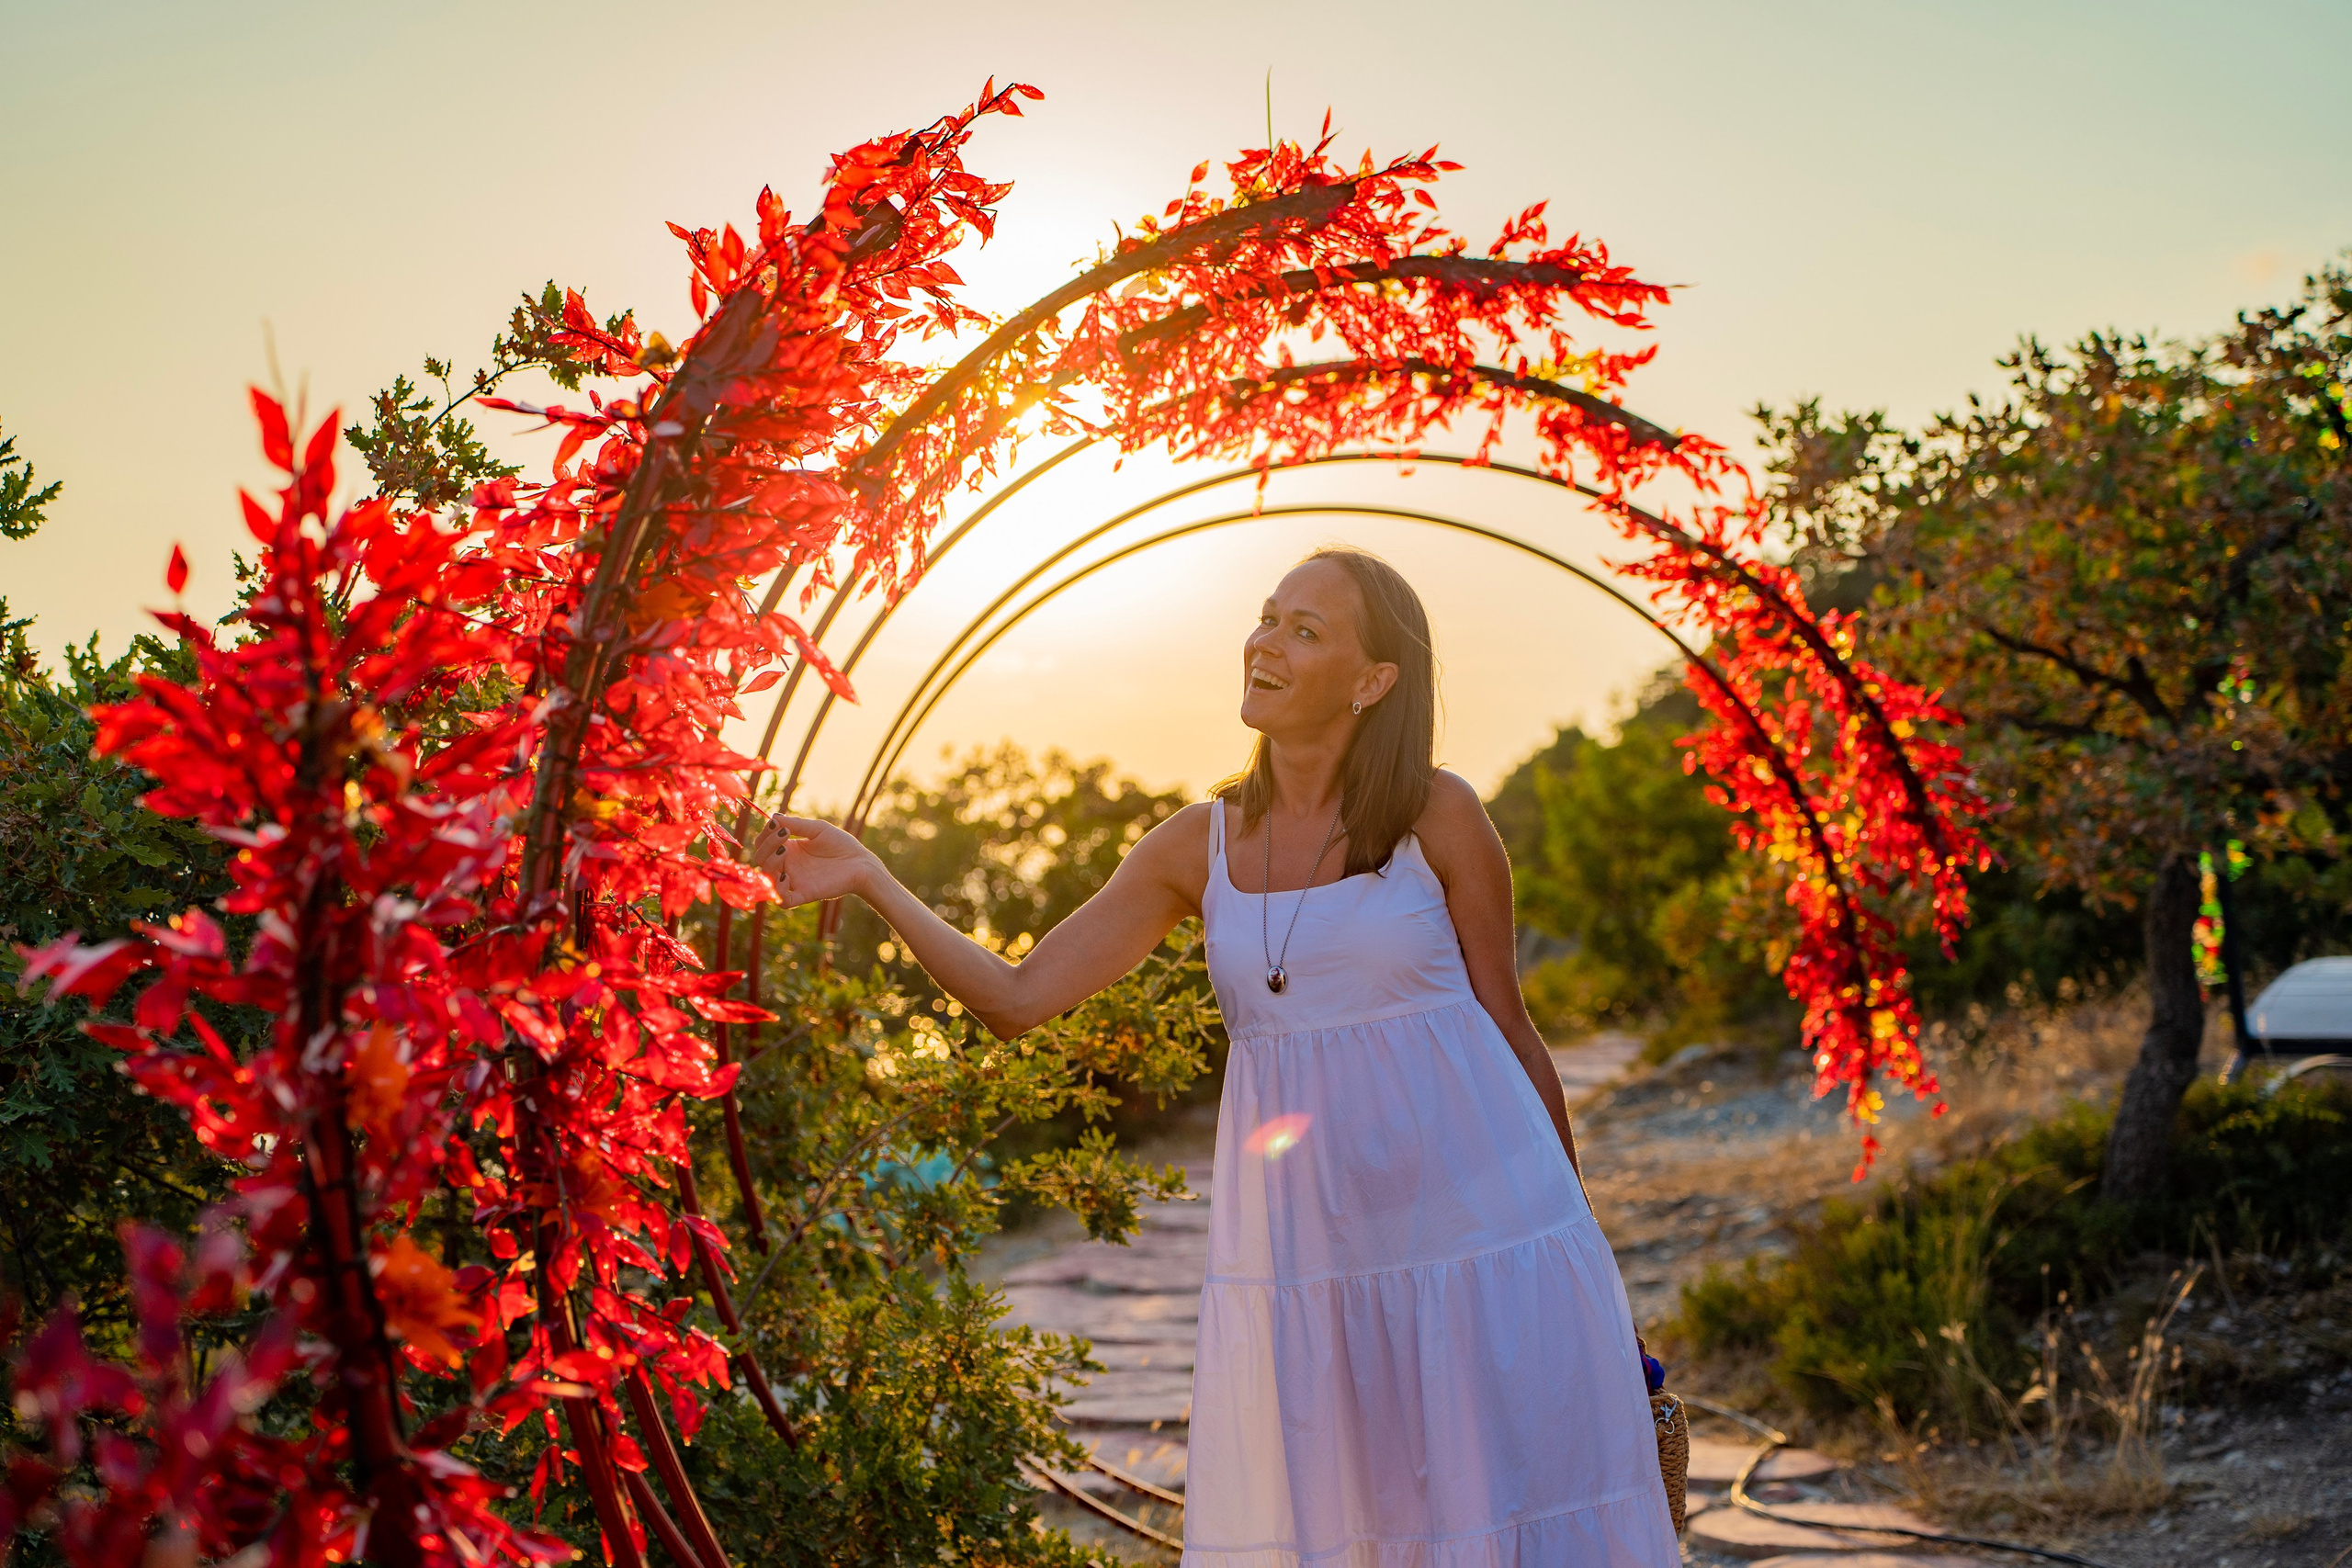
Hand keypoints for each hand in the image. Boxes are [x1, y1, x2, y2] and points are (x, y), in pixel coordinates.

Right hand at [749, 813, 877, 907]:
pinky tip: (787, 876)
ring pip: (767, 879)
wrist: (861, 863)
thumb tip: (774, 817)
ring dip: (769, 863)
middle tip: (784, 834)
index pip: (763, 844)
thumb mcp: (818, 829)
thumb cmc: (842, 845)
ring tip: (785, 850)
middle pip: (761, 859)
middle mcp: (789, 865)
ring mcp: (795, 880)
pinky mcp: (805, 894)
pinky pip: (783, 900)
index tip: (775, 824)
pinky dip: (779, 890)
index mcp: (789, 849)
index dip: (764, 835)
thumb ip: (796, 825)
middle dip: (767, 845)